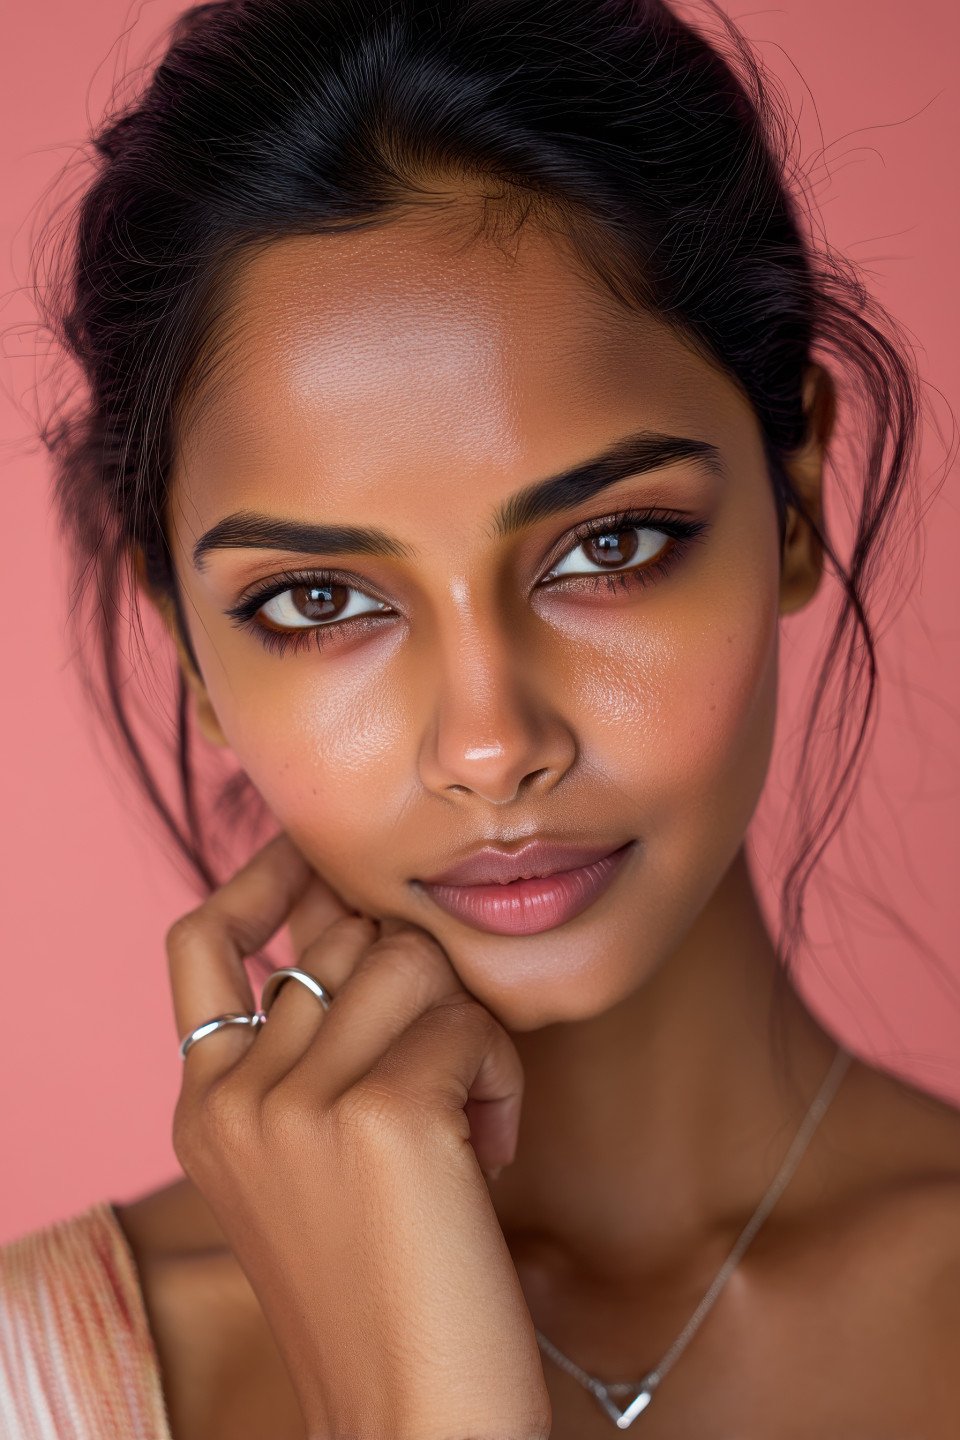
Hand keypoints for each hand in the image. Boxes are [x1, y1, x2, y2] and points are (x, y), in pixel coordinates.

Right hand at [167, 830, 550, 1439]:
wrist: (413, 1420)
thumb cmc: (384, 1287)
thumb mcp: (309, 1158)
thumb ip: (307, 1049)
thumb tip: (359, 921)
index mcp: (203, 1104)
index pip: (202, 937)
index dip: (263, 878)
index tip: (320, 861)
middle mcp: (233, 1093)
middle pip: (342, 937)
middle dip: (413, 986)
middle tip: (441, 1080)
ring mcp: (298, 1102)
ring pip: (412, 961)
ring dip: (464, 1031)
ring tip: (467, 1125)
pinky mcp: (381, 1115)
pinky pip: (469, 1021)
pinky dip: (500, 1076)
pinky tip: (489, 1152)